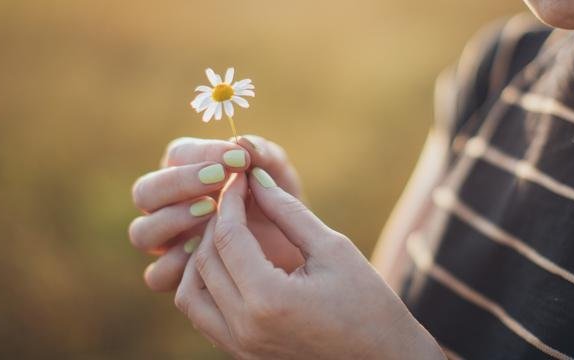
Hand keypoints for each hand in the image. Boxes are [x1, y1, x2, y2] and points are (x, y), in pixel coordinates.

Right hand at [129, 136, 303, 290]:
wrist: (295, 255)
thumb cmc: (281, 207)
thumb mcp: (279, 178)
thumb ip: (264, 156)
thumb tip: (242, 142)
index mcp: (187, 173)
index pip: (176, 155)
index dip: (203, 154)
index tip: (238, 158)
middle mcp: (168, 207)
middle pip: (145, 191)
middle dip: (179, 183)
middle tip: (218, 180)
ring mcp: (168, 243)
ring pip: (142, 232)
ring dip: (172, 220)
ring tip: (212, 212)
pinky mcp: (175, 278)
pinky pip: (157, 275)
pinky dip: (177, 264)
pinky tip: (209, 251)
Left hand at [175, 170, 443, 358]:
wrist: (383, 359)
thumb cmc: (368, 303)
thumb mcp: (332, 248)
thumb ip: (288, 211)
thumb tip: (256, 179)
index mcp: (269, 300)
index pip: (229, 237)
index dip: (231, 200)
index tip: (240, 178)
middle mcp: (244, 328)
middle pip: (205, 261)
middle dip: (215, 222)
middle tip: (235, 198)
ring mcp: (239, 346)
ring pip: (190, 291)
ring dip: (201, 255)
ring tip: (228, 230)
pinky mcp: (240, 353)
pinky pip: (202, 315)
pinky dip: (205, 284)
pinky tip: (229, 262)